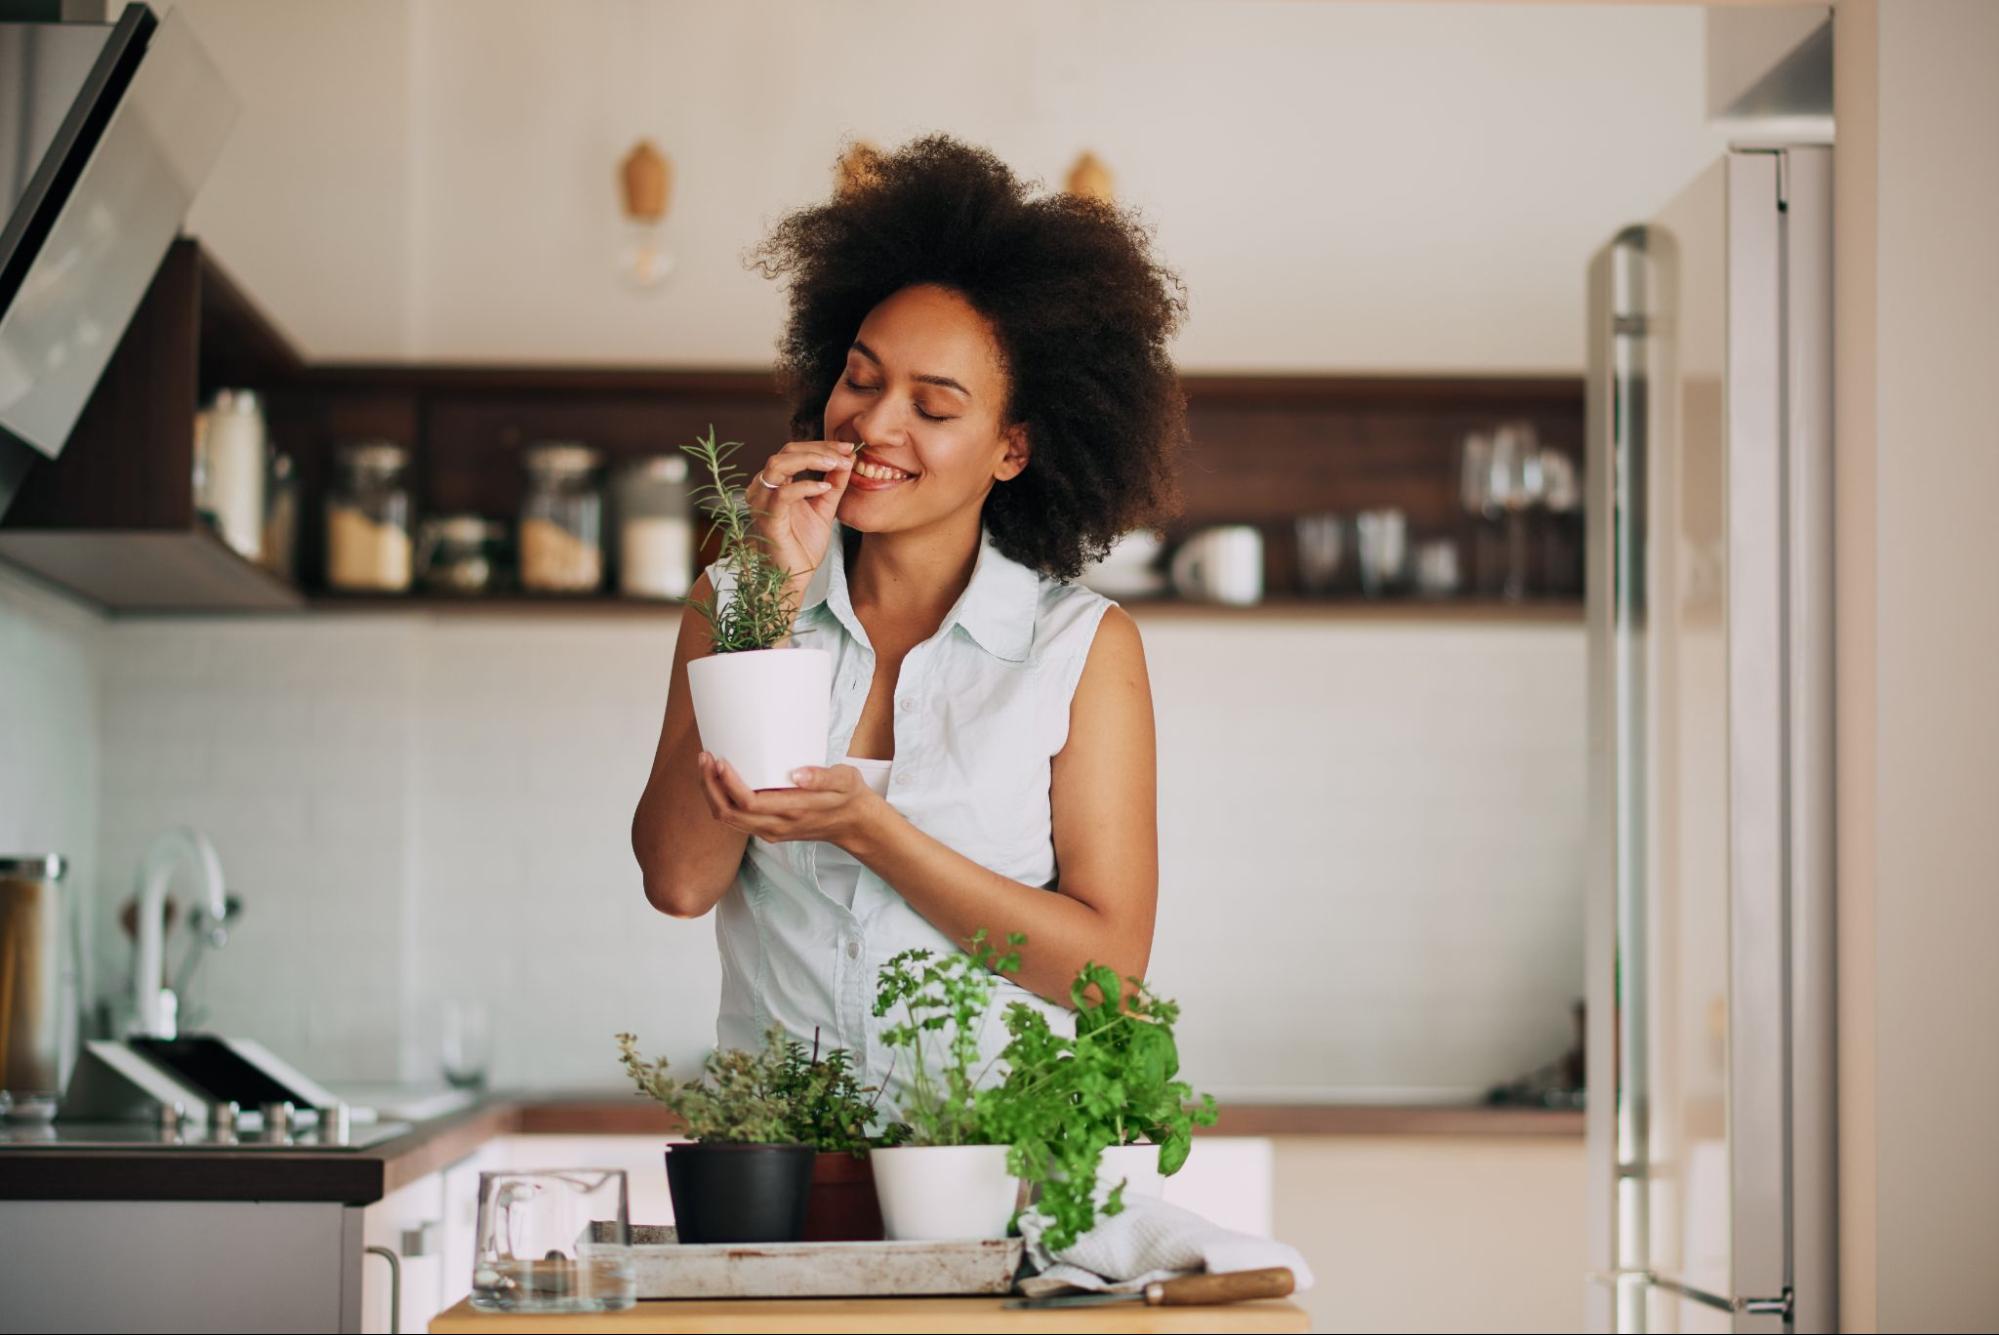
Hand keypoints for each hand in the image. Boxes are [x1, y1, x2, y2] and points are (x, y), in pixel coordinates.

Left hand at [697, 750, 887, 850]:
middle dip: (710, 786)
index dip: (728, 783)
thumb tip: (797, 773)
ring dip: (712, 794)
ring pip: (728, 819)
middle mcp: (777, 825)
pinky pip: (735, 820)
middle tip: (705, 758)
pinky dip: (721, 801)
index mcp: (793, 811)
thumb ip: (822, 777)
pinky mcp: (768, 829)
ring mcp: (770, 830)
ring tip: (706, 766)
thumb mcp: (844, 780)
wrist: (854, 824)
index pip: (748, 802)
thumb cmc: (848, 796)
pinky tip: (719, 781)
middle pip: (729, 813)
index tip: (720, 761)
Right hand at [748, 438, 858, 586]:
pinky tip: (825, 488)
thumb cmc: (803, 544)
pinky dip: (806, 486)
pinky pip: (783, 494)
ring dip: (810, 460)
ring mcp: (762, 502)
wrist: (794, 576)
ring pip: (779, 465)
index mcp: (774, 483)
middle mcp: (763, 488)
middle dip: (819, 449)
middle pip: (786, 451)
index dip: (822, 445)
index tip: (848, 447)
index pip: (794, 451)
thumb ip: (834, 484)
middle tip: (845, 453)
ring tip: (836, 464)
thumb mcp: (824, 508)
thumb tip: (848, 459)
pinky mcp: (767, 519)